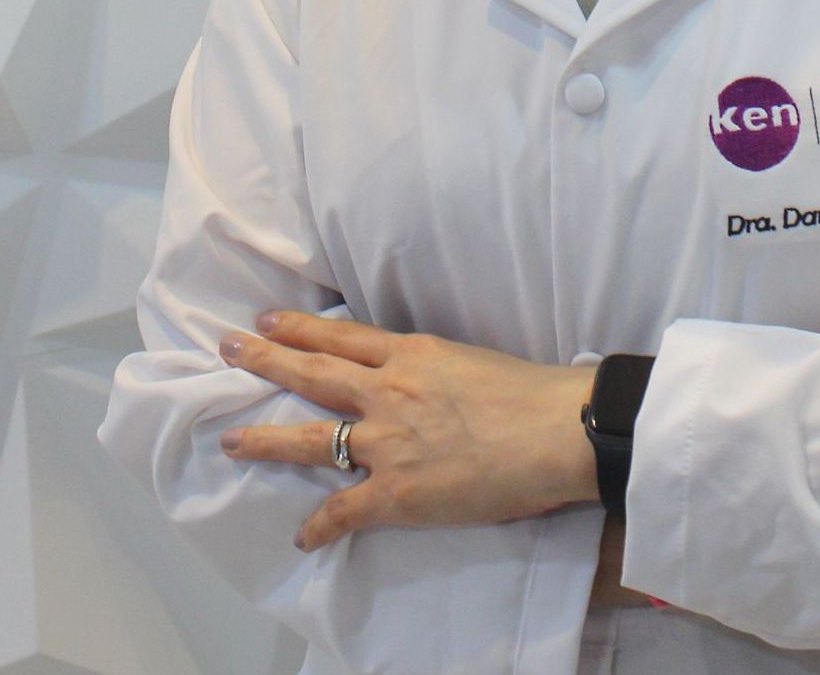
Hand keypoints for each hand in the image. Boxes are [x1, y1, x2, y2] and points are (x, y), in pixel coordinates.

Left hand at [217, 311, 597, 550]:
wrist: (554, 431)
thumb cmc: (529, 393)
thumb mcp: (470, 360)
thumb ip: (433, 369)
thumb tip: (417, 378)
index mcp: (412, 355)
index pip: (343, 338)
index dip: (301, 329)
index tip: (268, 320)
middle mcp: (390, 392)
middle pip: (314, 373)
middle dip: (266, 360)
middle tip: (228, 348)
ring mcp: (388, 442)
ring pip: (313, 438)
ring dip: (266, 438)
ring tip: (230, 439)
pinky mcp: (397, 492)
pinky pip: (345, 509)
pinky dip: (320, 524)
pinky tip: (302, 535)